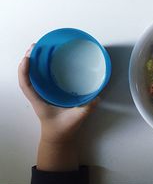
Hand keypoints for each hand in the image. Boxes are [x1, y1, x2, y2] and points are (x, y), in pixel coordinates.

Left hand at [18, 44, 98, 170]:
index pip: (26, 85)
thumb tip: (96, 97)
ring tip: (40, 48)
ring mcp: (43, 94)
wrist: (59, 138)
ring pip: (34, 75)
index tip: (27, 58)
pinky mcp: (49, 93)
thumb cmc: (63, 129)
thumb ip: (86, 109)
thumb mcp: (75, 119)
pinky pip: (42, 78)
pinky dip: (43, 67)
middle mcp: (38, 95)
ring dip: (35, 61)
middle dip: (29, 59)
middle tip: (35, 46)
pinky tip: (50, 60)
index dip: (24, 71)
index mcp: (39, 101)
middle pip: (28, 76)